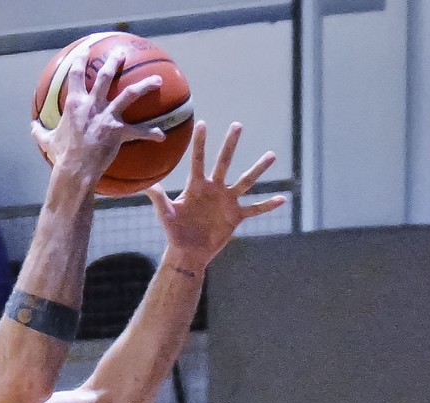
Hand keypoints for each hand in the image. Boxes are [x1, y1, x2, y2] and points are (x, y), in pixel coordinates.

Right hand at [32, 47, 168, 179]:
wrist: (74, 171)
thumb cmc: (61, 157)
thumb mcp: (47, 143)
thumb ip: (40, 133)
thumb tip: (32, 127)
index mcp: (74, 104)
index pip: (76, 75)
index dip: (80, 60)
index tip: (84, 52)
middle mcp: (92, 105)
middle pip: (105, 76)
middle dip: (114, 62)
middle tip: (120, 54)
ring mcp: (106, 117)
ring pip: (129, 94)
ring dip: (145, 86)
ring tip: (158, 80)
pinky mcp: (118, 132)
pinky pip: (139, 131)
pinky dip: (151, 133)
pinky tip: (161, 135)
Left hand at [148, 122, 284, 267]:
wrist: (187, 252)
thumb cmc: (175, 233)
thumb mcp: (165, 215)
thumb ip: (158, 199)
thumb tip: (146, 186)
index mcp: (197, 187)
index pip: (199, 161)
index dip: (200, 143)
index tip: (202, 123)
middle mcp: (214, 189)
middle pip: (224, 163)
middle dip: (230, 145)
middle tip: (237, 125)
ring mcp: (227, 201)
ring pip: (245, 181)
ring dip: (258, 169)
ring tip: (271, 155)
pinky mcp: (236, 216)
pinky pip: (255, 209)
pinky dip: (268, 205)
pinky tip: (283, 199)